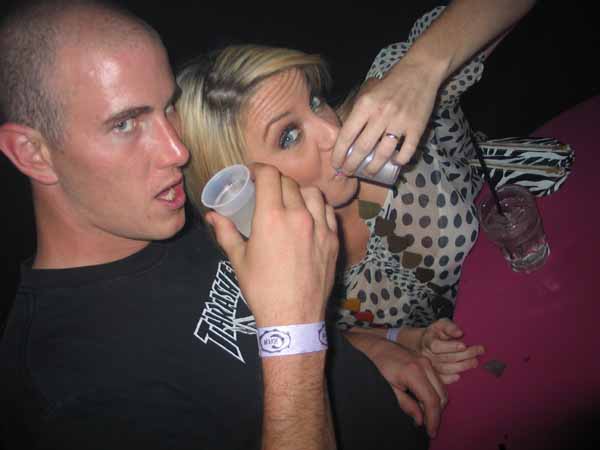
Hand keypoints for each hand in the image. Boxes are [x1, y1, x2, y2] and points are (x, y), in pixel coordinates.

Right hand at [206, 164, 338, 326]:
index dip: (259, 169)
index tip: (252, 173)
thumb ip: (226, 232)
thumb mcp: (239, 260)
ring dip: (297, 191)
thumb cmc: (262, 290)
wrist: (294, 317)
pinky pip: (327, 211)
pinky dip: (316, 207)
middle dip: (274, 181)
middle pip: (288, 182)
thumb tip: (212, 215)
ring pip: (311, 193)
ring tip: (289, 200)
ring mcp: (319, 227)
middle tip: (266, 189)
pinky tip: (308, 215)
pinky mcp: (333, 239)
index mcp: (271, 218)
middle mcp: (298, 216)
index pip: (269, 176)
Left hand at [331, 57, 442, 175]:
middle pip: (362, 148)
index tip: (336, 164)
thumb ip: (358, 113)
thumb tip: (346, 138)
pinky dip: (399, 160)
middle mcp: (381, 115)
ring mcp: (400, 122)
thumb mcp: (368, 93)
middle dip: (351, 165)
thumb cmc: (390, 83)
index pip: (347, 135)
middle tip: (348, 172)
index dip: (339, 154)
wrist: (420, 71)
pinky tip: (394, 162)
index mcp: (366, 105)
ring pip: (383, 154)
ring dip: (373, 167)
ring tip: (368, 172)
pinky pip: (406, 151)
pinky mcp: (417, 128)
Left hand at [345, 331, 445, 437]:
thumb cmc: (377, 366)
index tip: (431, 432)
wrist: (373, 346)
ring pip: (441, 388)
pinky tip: (422, 401)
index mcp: (414, 372)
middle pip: (441, 395)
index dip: (433, 419)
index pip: (432, 401)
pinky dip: (434, 393)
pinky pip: (436, 380)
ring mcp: (426, 361)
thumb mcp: (388, 388)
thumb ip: (406, 404)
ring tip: (422, 413)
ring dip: (436, 403)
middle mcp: (424, 365)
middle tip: (426, 425)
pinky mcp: (425, 360)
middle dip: (436, 413)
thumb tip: (420, 420)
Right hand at [419, 318, 484, 383]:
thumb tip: (459, 332)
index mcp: (428, 340)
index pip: (437, 346)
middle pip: (445, 358)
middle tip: (479, 351)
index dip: (450, 347)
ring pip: (445, 369)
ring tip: (474, 362)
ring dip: (462, 366)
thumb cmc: (437, 333)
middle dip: (464, 355)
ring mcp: (430, 365)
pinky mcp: (433, 374)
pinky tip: (459, 375)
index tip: (464, 345)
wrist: (427, 343)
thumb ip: (450, 327)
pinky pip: (441, 379)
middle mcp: (427, 354)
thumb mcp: (442, 324)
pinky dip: (450, 379)